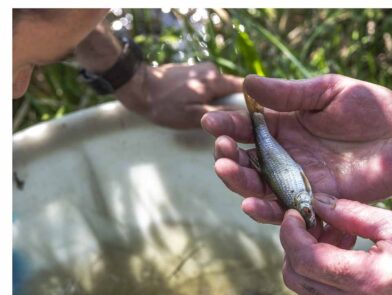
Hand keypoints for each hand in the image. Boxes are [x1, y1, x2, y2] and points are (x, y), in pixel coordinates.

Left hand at [116, 62, 242, 128]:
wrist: (137, 87)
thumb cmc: (164, 105)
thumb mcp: (194, 116)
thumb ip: (220, 114)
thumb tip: (245, 115)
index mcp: (215, 79)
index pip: (244, 89)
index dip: (250, 104)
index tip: (249, 120)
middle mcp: (211, 70)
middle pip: (232, 90)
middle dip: (231, 106)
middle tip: (224, 124)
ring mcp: (201, 69)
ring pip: (219, 89)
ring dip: (217, 102)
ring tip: (206, 117)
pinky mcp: (191, 72)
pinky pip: (208, 87)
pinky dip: (207, 97)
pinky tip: (195, 107)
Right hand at [201, 74, 391, 223]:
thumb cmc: (374, 109)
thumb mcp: (329, 91)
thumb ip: (290, 94)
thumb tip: (247, 83)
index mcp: (286, 126)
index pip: (247, 128)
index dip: (227, 126)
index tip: (211, 122)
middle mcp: (287, 156)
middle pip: (247, 161)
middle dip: (228, 158)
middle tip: (222, 152)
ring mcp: (300, 181)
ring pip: (259, 188)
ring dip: (240, 183)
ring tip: (228, 173)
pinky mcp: (316, 202)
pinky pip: (286, 210)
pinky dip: (267, 211)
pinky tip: (252, 205)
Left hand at [280, 192, 391, 294]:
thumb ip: (352, 212)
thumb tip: (317, 201)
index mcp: (367, 280)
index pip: (305, 260)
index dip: (290, 233)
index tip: (295, 212)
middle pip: (295, 278)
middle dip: (294, 245)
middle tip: (316, 220)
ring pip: (306, 287)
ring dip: (309, 256)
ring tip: (339, 232)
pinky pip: (325, 294)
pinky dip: (324, 269)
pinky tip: (348, 249)